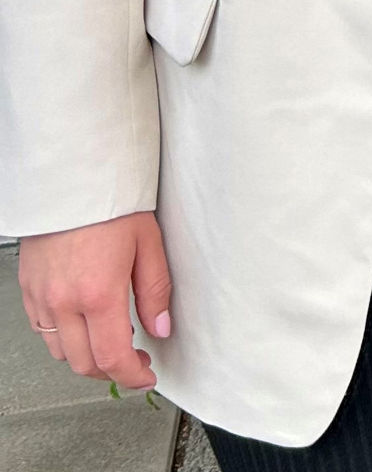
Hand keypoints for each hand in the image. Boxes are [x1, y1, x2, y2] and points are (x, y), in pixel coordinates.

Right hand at [18, 213, 173, 390]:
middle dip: (111, 370)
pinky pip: (43, 330)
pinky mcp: (28, 290)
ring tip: (112, 338)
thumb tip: (161, 327)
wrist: (73, 178)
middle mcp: (64, 301)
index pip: (112, 356)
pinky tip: (85, 322)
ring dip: (87, 355)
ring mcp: (41, 298)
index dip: (130, 375)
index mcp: (98, 292)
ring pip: (60, 351)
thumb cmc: (112, 203)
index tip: (144, 375)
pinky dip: (65, 337)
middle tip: (134, 360)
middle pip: (84, 363)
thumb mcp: (148, 242)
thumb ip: (155, 290)